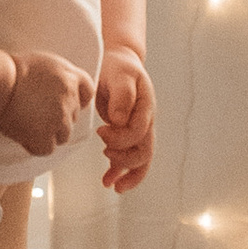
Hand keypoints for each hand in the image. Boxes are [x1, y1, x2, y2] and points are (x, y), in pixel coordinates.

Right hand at [0, 52, 88, 158]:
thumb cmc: (12, 70)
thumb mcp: (44, 62)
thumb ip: (59, 76)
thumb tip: (60, 88)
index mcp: (70, 76)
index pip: (88, 92)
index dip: (78, 100)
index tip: (65, 102)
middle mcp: (70, 98)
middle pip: (73, 117)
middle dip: (58, 118)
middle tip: (35, 113)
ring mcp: (59, 119)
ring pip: (63, 135)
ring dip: (48, 133)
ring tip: (27, 123)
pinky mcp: (46, 136)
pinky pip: (47, 148)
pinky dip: (35, 145)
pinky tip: (22, 134)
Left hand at [95, 48, 155, 193]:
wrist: (119, 63)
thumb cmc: (118, 67)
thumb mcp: (120, 75)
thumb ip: (122, 96)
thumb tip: (119, 120)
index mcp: (146, 107)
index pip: (138, 131)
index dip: (120, 137)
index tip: (101, 131)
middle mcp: (146, 122)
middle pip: (144, 151)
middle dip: (124, 158)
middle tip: (104, 150)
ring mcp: (139, 130)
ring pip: (140, 160)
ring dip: (127, 175)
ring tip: (110, 185)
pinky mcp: (128, 135)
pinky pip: (129, 159)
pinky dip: (119, 172)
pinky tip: (108, 181)